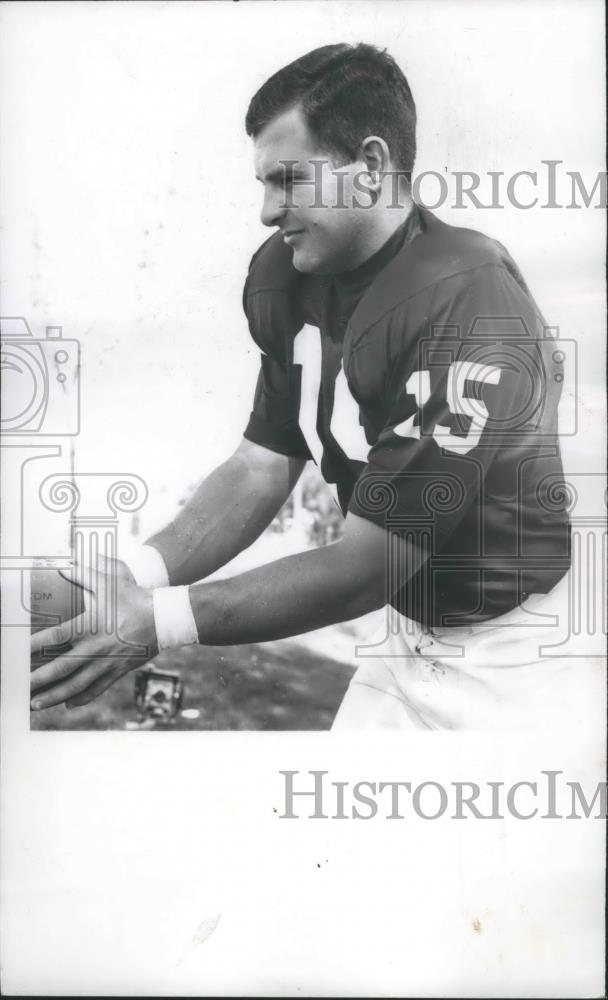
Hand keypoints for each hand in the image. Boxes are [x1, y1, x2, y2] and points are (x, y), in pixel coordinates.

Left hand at [30, 556, 156, 709]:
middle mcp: (94, 648)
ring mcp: (106, 663)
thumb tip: (62, 565)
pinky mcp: (118, 671)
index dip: (34, 645)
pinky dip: (81, 698)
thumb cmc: (134, 598)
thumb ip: (83, 574)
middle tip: (21, 688)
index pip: (54, 637)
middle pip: (60, 668)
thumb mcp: (108, 582)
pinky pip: (97, 689)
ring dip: (54, 696)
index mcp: (89, 626)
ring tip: (37, 704)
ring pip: (76, 685)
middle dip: (38, 680)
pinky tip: (68, 703)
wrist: (163, 618)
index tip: (19, 653)